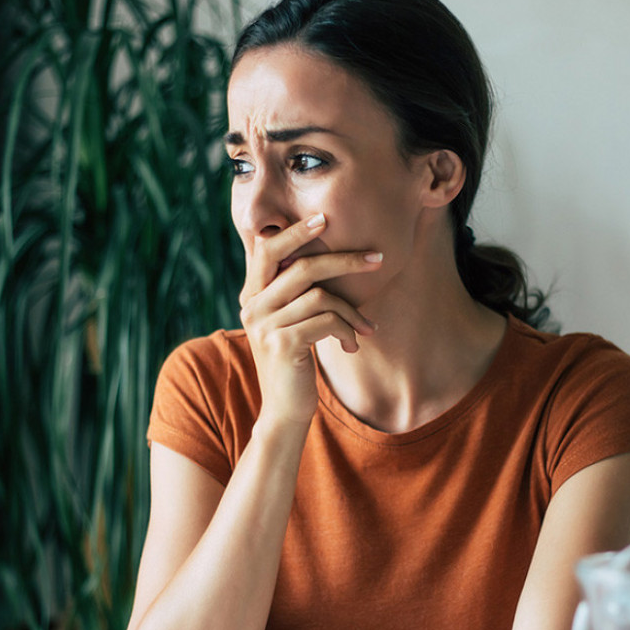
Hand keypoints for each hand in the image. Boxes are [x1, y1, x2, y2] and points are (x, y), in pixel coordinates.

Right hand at [237, 213, 380, 425]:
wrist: (284, 411)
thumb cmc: (295, 362)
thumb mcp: (291, 323)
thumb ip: (296, 293)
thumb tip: (329, 258)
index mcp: (252, 295)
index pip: (268, 248)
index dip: (295, 231)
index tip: (325, 218)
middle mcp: (252, 306)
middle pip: (302, 266)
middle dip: (344, 259)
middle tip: (377, 258)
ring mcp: (264, 325)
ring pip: (321, 296)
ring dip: (353, 311)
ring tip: (368, 328)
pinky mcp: (282, 343)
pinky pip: (326, 321)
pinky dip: (347, 329)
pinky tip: (352, 345)